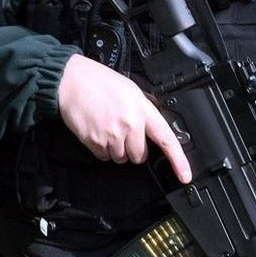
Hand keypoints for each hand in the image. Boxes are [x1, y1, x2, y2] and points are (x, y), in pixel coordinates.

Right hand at [57, 55, 191, 182]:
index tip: (185, 175)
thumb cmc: (98, 82)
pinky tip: (97, 130)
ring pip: (121, 158)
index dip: (178, 160)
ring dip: (115, 148)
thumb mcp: (130, 89)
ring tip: (107, 127)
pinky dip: (101, 148)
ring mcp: (112, 134)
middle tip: (122, 130)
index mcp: (142, 109)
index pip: (166, 139)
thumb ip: (144, 108)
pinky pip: (104, 157)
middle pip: (139, 156)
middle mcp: (130, 123)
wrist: (71, 80)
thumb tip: (154, 122)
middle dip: (133, 148)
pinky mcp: (95, 141)